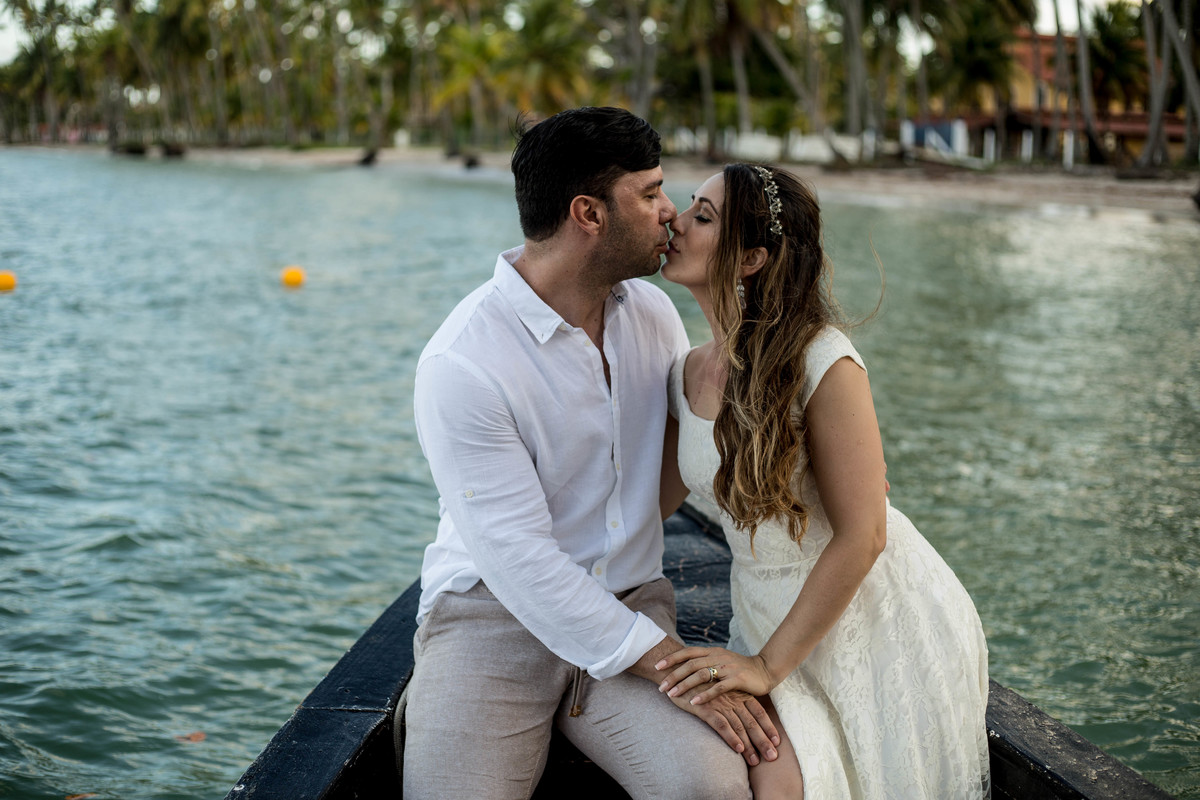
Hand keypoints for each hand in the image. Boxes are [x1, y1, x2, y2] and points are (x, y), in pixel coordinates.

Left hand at [656, 646, 775, 704]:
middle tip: (661, 687)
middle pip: (691, 664)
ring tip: (671, 695)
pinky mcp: (737, 679)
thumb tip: (683, 665)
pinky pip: (717, 687)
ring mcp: (727, 667)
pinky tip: (693, 702)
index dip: (672, 658)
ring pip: (701, 675)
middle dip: (673, 675)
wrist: (765, 670)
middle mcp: (718, 656)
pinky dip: (704, 695)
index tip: (657, 666)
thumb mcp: (721, 660)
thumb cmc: (739, 667)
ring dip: (684, 685)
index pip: (688, 652)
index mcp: (712, 651)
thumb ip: (705, 661)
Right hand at [664, 683, 779, 765]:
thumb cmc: (700, 683)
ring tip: (756, 761)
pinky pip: (722, 725)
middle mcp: (732, 699)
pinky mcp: (706, 708)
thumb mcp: (721, 689)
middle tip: (773, 757)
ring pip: (739, 726)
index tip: (778, 742)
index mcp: (738, 693)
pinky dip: (731, 738)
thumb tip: (743, 715)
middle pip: (752, 722)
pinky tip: (738, 750)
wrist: (678, 670)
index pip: (759, 711)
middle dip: (763, 740)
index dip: (768, 726)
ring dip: (749, 745)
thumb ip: (733, 700)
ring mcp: (720, 703)